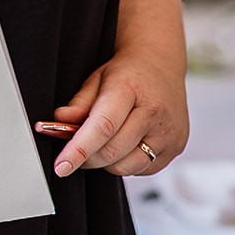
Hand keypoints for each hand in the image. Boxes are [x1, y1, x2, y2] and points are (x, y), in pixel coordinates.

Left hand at [49, 48, 188, 179]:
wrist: (160, 65)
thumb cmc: (127, 74)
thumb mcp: (97, 79)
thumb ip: (78, 103)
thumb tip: (58, 123)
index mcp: (130, 89)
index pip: (102, 126)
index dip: (79, 149)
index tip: (61, 166)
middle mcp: (154, 112)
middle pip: (112, 151)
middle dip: (87, 158)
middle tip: (75, 153)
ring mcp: (168, 131)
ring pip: (127, 166)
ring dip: (107, 163)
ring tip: (103, 144)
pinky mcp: (176, 147)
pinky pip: (143, 170)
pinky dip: (127, 163)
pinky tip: (125, 144)